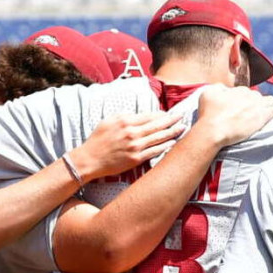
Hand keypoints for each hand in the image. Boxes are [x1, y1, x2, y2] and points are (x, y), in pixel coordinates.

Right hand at [67, 112, 184, 180]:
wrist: (89, 159)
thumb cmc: (98, 140)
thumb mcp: (109, 121)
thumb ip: (125, 116)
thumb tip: (140, 114)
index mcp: (125, 121)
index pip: (149, 115)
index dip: (161, 114)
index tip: (169, 113)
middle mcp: (132, 132)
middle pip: (157, 124)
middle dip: (172, 120)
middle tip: (182, 116)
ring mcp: (135, 146)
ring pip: (159, 137)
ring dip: (172, 132)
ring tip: (182, 128)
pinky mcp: (136, 158)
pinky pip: (155, 151)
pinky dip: (165, 146)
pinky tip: (173, 142)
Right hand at [195, 84, 272, 147]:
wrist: (214, 130)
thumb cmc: (208, 113)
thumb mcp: (208, 93)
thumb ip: (218, 88)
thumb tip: (224, 88)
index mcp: (237, 90)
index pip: (245, 92)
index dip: (243, 99)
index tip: (241, 106)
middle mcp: (249, 95)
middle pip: (257, 96)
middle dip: (255, 102)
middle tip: (251, 112)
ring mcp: (257, 106)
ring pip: (269, 101)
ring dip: (269, 104)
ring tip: (270, 109)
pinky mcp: (262, 117)